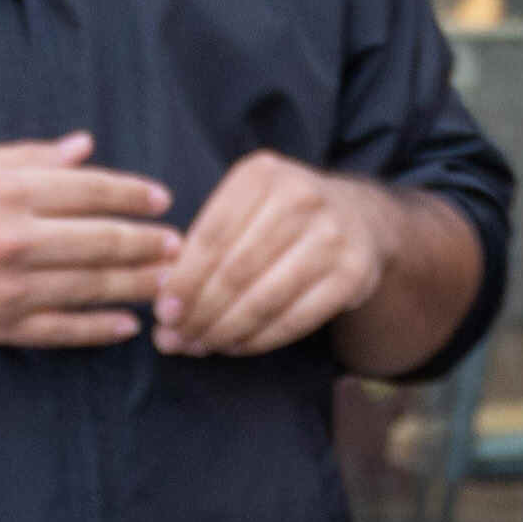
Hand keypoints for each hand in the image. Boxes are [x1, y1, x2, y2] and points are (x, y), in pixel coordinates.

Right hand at [0, 134, 176, 354]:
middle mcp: (14, 237)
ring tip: (168, 283)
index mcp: (8, 190)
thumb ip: (29, 158)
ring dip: (136, 285)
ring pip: (90, 286)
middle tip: (178, 245)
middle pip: (102, 240)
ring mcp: (9, 287)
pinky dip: (99, 329)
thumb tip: (84, 148)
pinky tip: (127, 325)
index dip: (133, 194)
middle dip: (147, 242)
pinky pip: (62, 329)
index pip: (90, 189)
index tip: (161, 200)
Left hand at [148, 151, 409, 359]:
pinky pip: (294, 320)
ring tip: (199, 346)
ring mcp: (332, 237)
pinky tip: (235, 346)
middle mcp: (302, 198)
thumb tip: (163, 303)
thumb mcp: (245, 206)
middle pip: (235, 272)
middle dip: (198, 313)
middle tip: (174, 340)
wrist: (361, 219)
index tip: (161, 313)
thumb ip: (204, 245)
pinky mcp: (352, 275)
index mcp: (263, 175)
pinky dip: (258, 340)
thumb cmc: (283, 218)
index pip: (212, 236)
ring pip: (263, 300)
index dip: (183, 281)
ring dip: (224, 332)